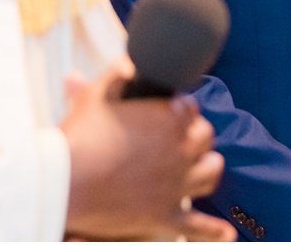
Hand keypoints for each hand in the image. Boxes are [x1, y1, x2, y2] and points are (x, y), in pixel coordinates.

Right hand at [60, 57, 234, 240]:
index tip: (168, 110)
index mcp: (169, 119)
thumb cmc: (78, 138)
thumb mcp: (95, 95)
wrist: (63, 183)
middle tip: (178, 135)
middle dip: (194, 133)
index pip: (191, 107)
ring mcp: (175, 185)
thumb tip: (128, 62)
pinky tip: (227, 234)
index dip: (180, 107)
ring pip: (210, 173)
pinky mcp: (164, 216)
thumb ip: (117, 73)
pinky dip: (213, 231)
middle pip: (205, 136)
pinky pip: (197, 226)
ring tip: (202, 164)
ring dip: (207, 166)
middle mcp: (180, 151)